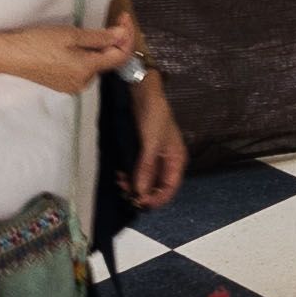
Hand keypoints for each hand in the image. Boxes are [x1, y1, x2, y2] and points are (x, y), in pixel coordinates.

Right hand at [0, 23, 135, 94]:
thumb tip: (122, 35)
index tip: (124, 18)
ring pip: (94, 65)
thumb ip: (100, 37)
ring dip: (99, 48)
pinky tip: (76, 44)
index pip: (120, 56)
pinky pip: (81, 69)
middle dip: (113, 41)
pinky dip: (86, 56)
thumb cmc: (38, 42)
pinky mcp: (61, 83)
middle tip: (112, 20)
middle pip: (108, 61)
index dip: (127, 36)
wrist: (9, 55)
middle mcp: (82, 83)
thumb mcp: (72, 35)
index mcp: (87, 71)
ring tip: (89, 32)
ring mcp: (71, 85)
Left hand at [125, 78, 188, 211]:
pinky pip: (137, 169)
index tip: (141, 203)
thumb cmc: (154, 116)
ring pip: (145, 179)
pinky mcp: (143, 151)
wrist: (143, 93)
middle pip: (157, 185)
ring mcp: (155, 156)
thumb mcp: (150, 144)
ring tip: (120, 181)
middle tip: (126, 193)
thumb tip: (140, 192)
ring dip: (133, 183)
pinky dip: (129, 174)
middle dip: (142, 192)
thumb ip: (145, 169)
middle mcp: (167, 160)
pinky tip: (120, 173)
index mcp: (176, 159)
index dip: (157, 199)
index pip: (170, 188)